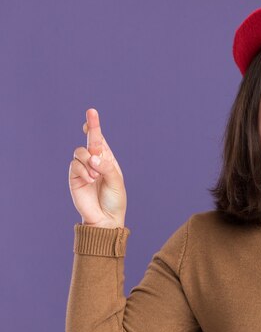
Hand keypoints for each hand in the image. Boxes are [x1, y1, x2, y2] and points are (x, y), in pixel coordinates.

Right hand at [68, 108, 126, 227]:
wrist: (105, 218)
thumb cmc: (115, 200)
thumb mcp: (116, 182)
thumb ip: (106, 167)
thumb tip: (93, 156)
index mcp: (108, 160)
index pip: (100, 140)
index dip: (94, 127)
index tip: (91, 112)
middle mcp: (94, 161)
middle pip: (89, 140)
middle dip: (91, 128)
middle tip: (92, 124)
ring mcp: (83, 168)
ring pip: (80, 152)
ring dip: (89, 162)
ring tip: (96, 176)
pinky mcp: (74, 177)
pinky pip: (75, 165)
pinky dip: (83, 171)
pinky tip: (91, 180)